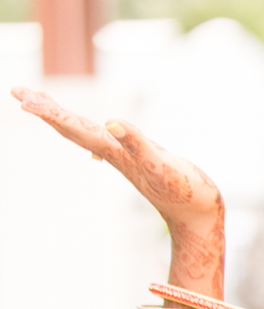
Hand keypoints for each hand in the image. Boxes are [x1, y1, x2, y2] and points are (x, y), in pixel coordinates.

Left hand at [11, 87, 224, 296]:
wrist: (199, 216)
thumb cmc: (185, 191)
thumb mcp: (161, 163)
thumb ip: (137, 142)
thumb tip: (111, 122)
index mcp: (115, 151)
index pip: (74, 127)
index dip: (48, 112)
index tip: (23, 99)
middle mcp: (115, 154)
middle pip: (71, 128)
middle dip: (45, 110)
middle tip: (17, 92)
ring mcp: (124, 158)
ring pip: (84, 134)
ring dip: (61, 118)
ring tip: (41, 105)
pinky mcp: (137, 161)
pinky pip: (103, 142)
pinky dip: (90, 132)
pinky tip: (92, 133)